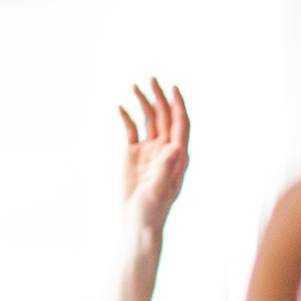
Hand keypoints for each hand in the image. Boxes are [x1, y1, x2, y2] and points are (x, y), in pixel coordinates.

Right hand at [117, 79, 189, 231]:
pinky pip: (131, 130)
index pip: (180, 125)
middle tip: (153, 79)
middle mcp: (165, 150)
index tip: (173, 87)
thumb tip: (174, 148)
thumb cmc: (153, 210)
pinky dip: (127, 117)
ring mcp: (149, 151)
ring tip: (136, 86)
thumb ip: (166, 169)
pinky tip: (120, 107)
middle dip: (160, 97)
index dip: (178, 105)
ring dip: (144, 103)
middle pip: (165, 118)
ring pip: (148, 121)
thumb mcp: (159, 190)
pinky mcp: (133, 155)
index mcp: (177, 156)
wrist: (138, 221)